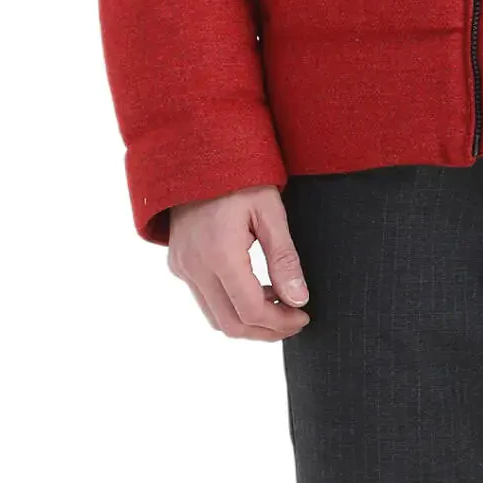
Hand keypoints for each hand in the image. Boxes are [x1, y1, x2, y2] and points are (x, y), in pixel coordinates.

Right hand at [167, 185, 311, 339]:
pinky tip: (255, 288)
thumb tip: (299, 299)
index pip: (251, 311)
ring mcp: (182, 266)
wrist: (197, 151)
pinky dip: (230, 305)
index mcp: (220, 253)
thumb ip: (284, 258)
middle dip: (266, 331)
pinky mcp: (178, 263)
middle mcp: (195, 267)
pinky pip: (203, 299)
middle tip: (294, 319)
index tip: (304, 315)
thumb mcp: (270, 210)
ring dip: (247, 321)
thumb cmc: (240, 174)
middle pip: (230, 325)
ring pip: (214, 317)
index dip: (280, 322)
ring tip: (278, 304)